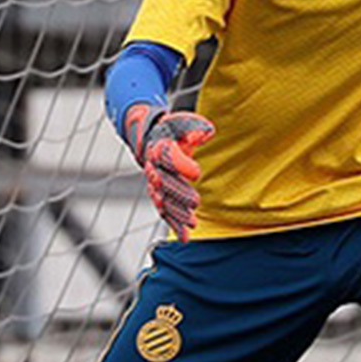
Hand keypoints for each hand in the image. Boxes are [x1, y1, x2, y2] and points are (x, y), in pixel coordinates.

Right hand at [123, 104, 215, 240]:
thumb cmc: (174, 132)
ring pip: (163, 202)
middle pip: (164, 184)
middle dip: (179, 194)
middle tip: (195, 202)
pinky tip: (185, 237)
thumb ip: (195, 128)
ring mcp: (155, 185)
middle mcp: (154, 168)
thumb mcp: (184, 125)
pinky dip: (174, 225)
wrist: (152, 139)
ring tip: (193, 222)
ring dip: (177, 213)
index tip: (197, 173)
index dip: (181, 166)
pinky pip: (165, 213)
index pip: (168, 158)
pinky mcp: (160, 197)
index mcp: (160, 147)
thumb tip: (208, 131)